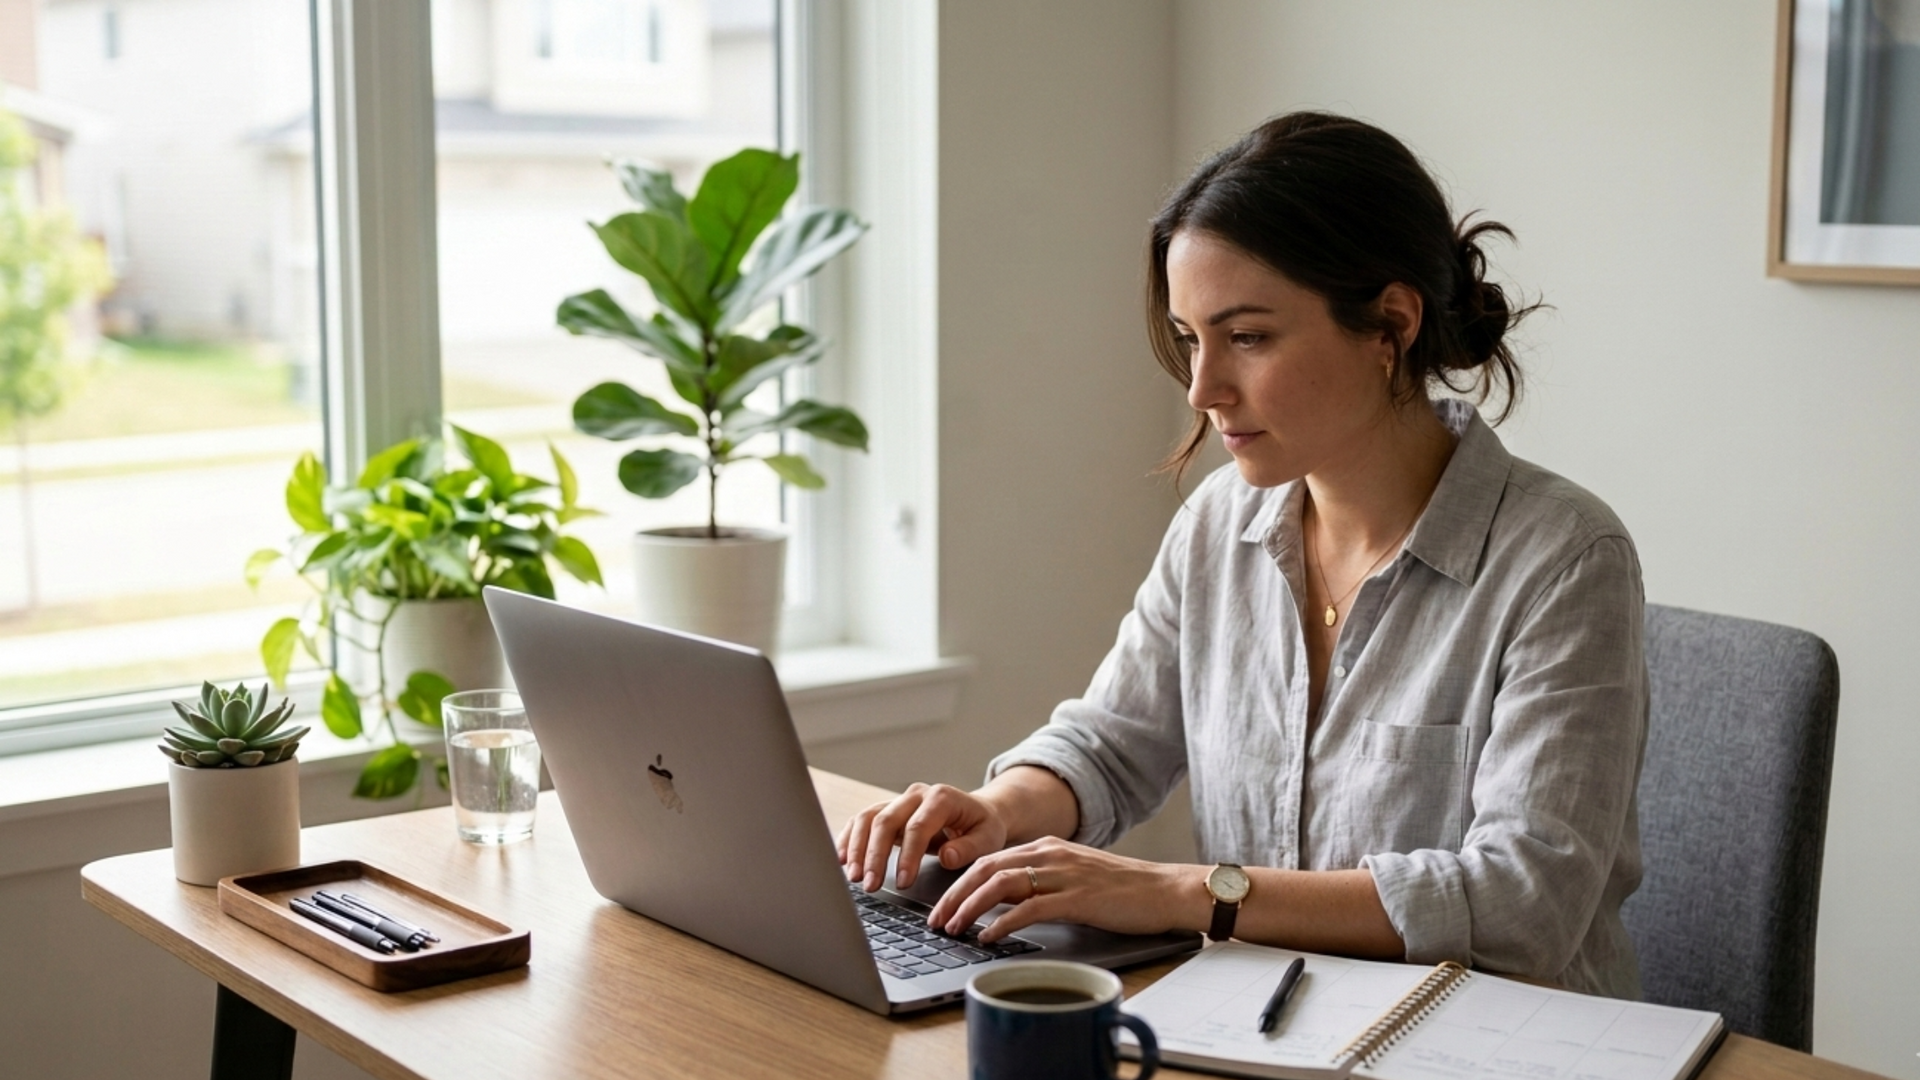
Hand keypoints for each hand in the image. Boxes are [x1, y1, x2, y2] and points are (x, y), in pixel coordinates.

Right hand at [835, 782, 1010, 892]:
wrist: (977, 812)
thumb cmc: (983, 826)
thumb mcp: (988, 838)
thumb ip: (969, 848)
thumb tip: (947, 856)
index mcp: (941, 798)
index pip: (917, 826)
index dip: (907, 855)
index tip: (902, 882)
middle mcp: (916, 795)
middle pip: (886, 820)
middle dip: (875, 855)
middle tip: (871, 885)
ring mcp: (898, 801)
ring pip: (868, 819)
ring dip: (857, 848)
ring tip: (854, 877)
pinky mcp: (888, 811)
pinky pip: (861, 821)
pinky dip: (849, 839)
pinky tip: (842, 860)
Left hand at [926, 837, 1202, 943]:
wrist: (1166, 890)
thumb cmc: (1123, 891)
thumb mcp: (1072, 878)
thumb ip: (1039, 885)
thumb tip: (1002, 905)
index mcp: (1046, 847)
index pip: (989, 860)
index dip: (959, 883)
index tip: (941, 906)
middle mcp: (1050, 854)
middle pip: (986, 868)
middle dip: (954, 895)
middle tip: (935, 920)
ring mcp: (1063, 873)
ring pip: (1001, 884)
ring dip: (970, 907)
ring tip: (953, 929)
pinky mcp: (1078, 897)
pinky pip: (1030, 907)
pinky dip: (1002, 921)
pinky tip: (988, 936)